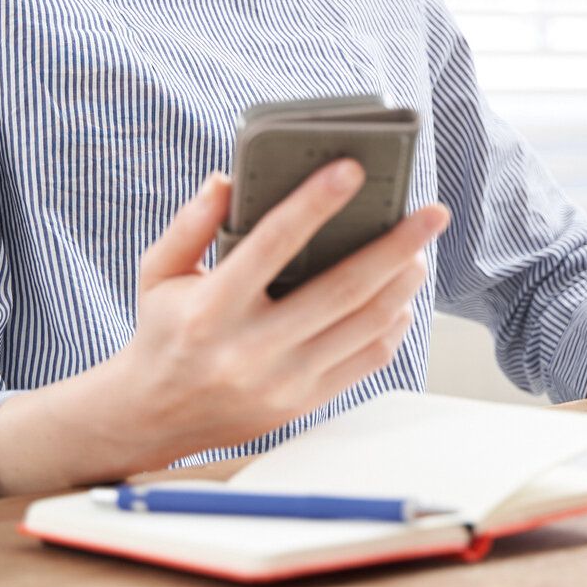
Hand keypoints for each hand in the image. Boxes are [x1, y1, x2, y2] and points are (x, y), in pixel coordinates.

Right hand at [108, 160, 450, 468]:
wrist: (154, 417)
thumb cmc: (163, 333)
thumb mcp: (158, 272)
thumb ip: (191, 224)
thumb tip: (226, 179)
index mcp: (212, 308)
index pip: (273, 243)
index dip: (316, 203)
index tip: (353, 170)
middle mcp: (250, 348)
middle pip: (342, 288)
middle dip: (396, 245)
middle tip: (432, 213)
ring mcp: (282, 381)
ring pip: (365, 325)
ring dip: (403, 283)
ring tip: (419, 251)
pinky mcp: (304, 403)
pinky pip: (366, 360)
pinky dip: (392, 325)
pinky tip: (400, 297)